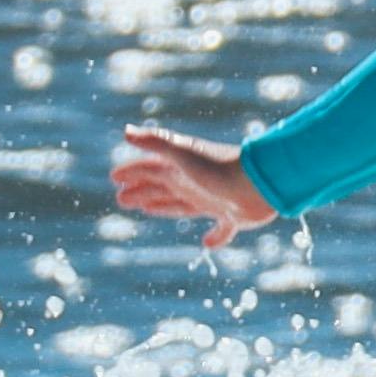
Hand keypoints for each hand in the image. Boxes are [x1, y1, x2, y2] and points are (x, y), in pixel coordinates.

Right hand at [106, 124, 275, 248]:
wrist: (260, 182)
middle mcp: (196, 182)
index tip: (115, 178)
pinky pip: (222, 229)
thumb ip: (155, 142)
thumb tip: (125, 132)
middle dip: (141, 190)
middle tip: (121, 198)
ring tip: (145, 209)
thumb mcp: (182, 153)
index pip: (151, 168)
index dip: (133, 172)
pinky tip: (207, 244)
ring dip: (162, 206)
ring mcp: (214, 198)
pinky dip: (216, 237)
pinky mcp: (234, 216)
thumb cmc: (219, 166)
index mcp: (182, 167)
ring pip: (182, 204)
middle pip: (162, 187)